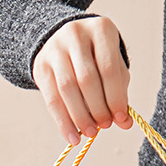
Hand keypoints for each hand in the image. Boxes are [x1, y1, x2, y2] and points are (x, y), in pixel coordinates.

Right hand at [32, 16, 132, 144]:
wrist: (63, 41)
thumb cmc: (95, 57)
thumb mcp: (112, 66)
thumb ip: (119, 92)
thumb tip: (125, 123)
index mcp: (101, 29)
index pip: (108, 68)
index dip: (115, 97)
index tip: (120, 119)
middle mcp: (75, 34)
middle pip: (87, 79)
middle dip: (97, 107)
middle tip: (104, 126)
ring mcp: (55, 49)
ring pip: (67, 89)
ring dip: (80, 116)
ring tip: (90, 132)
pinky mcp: (40, 66)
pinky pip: (51, 99)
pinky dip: (63, 122)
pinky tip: (72, 136)